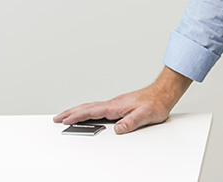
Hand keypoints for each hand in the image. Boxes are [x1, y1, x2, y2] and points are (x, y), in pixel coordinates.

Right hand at [53, 67, 191, 134]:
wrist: (165, 93)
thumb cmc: (157, 102)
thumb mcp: (145, 115)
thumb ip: (131, 122)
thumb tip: (118, 129)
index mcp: (116, 106)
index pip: (92, 111)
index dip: (77, 116)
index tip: (63, 120)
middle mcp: (114, 103)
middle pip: (88, 108)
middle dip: (71, 112)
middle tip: (57, 118)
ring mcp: (117, 104)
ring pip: (93, 107)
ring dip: (78, 111)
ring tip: (67, 116)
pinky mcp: (120, 106)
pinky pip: (99, 109)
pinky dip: (89, 111)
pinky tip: (88, 115)